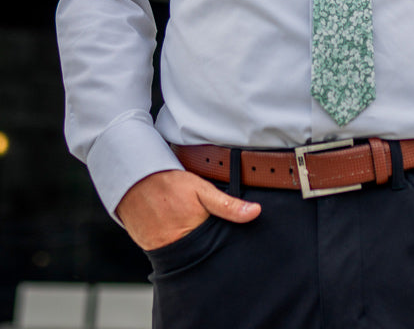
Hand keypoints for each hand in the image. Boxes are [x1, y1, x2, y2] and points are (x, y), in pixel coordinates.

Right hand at [115, 169, 260, 250]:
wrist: (132, 181)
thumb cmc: (169, 183)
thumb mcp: (202, 189)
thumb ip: (228, 204)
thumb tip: (255, 213)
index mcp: (195, 232)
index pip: (218, 249)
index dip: (226, 246)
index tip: (233, 244)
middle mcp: (180, 246)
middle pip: (203, 255)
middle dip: (209, 250)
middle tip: (208, 234)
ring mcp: (164, 251)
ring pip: (187, 256)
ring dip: (192, 249)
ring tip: (193, 233)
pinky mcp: (151, 251)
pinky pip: (170, 254)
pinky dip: (177, 247)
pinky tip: (179, 234)